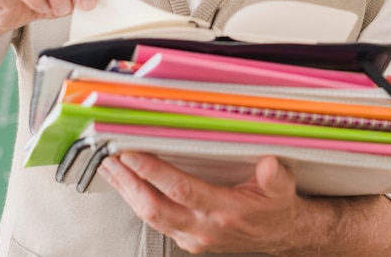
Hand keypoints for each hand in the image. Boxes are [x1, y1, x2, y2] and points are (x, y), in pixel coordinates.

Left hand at [98, 152, 299, 254]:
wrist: (280, 237)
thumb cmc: (275, 208)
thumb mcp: (282, 189)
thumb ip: (275, 177)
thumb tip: (269, 165)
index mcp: (224, 211)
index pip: (180, 189)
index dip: (153, 171)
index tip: (131, 152)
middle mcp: (203, 227)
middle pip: (154, 207)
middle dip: (127, 181)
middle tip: (109, 157)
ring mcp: (192, 237)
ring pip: (149, 216)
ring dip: (126, 190)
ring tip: (108, 166)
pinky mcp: (186, 239)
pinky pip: (154, 221)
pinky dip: (135, 201)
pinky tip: (125, 184)